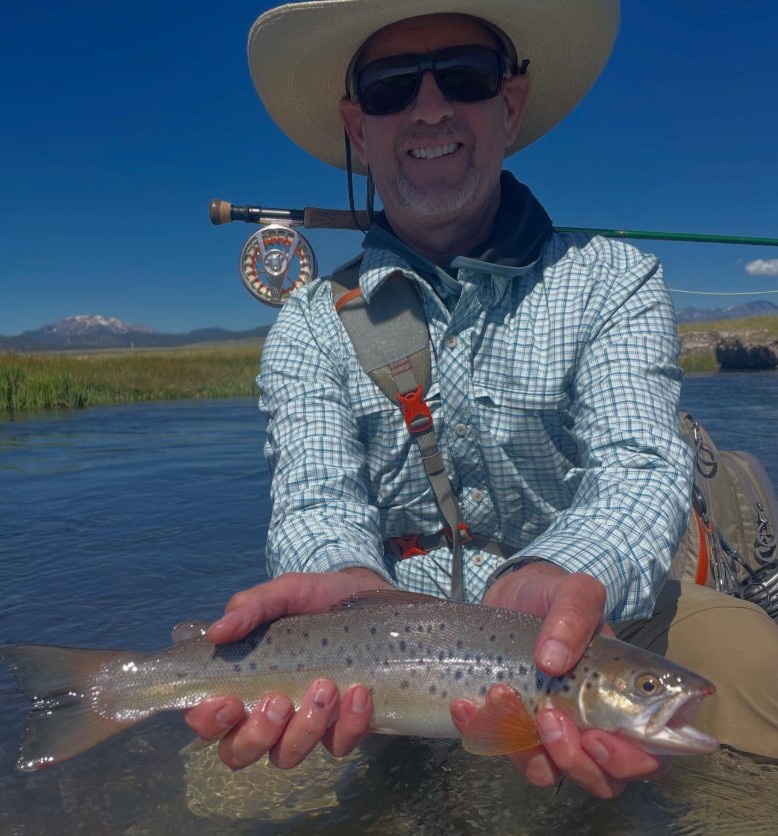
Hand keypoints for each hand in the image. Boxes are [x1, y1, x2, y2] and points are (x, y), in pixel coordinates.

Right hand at [184, 567, 390, 769]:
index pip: (207, 720)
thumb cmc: (315, 598)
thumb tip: (216, 632)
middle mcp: (265, 712)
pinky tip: (358, 693)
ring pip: (287, 756)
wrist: (366, 596)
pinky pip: (338, 745)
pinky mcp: (341, 727)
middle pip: (239, 752)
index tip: (229, 701)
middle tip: (278, 699)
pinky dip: (348, 724)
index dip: (208, 722)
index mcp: (241, 681)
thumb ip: (250, 607)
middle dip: (257, 734)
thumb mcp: (284, 593)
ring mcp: (303, 724)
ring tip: (326, 687)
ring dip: (304, 728)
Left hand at [450, 564, 666, 797]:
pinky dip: (484, 732)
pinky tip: (465, 703)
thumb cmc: (553, 596)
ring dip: (524, 746)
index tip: (595, 736)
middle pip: (604, 780)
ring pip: (550, 773)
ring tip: (501, 693)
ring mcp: (555, 732)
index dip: (630, 760)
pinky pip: (503, 751)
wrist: (509, 595)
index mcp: (629, 698)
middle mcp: (597, 724)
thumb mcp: (573, 591)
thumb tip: (552, 660)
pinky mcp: (515, 729)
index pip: (652, 755)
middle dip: (574, 759)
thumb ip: (574, 613)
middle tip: (550, 717)